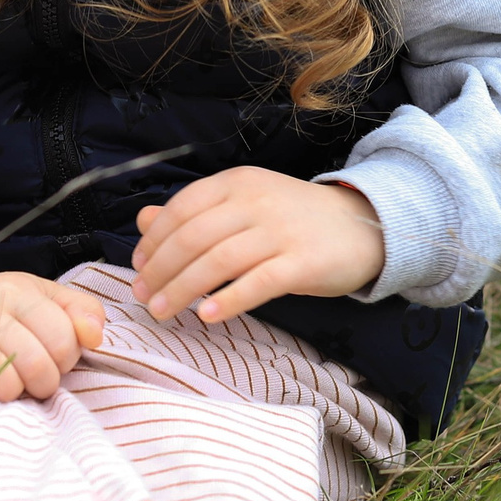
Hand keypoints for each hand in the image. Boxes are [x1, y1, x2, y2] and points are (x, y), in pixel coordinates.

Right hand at [0, 245, 106, 401]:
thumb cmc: (0, 310)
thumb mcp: (44, 298)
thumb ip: (81, 310)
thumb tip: (95, 336)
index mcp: (15, 290)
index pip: (60, 335)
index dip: (67, 358)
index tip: (58, 362)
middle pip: (31, 358)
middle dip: (43, 381)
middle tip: (38, 384)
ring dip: (9, 390)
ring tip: (12, 389)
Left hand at [129, 167, 383, 324]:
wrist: (362, 225)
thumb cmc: (292, 220)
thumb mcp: (243, 205)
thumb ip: (194, 212)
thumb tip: (144, 220)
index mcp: (237, 183)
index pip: (182, 208)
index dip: (154, 240)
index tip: (138, 267)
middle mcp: (256, 202)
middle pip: (194, 236)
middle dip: (161, 270)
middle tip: (143, 297)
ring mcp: (281, 231)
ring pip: (219, 260)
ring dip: (183, 289)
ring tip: (162, 312)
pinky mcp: (303, 262)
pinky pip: (259, 282)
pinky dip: (229, 300)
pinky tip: (208, 316)